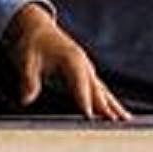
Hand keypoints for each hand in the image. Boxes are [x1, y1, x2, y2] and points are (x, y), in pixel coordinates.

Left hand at [3, 4, 130, 121]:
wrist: (37, 27)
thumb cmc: (32, 44)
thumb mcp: (25, 60)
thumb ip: (28, 80)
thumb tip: (26, 99)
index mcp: (71, 59)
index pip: (80, 83)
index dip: (85, 100)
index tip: (90, 117)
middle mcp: (83, 64)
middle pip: (97, 89)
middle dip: (106, 107)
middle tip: (115, 124)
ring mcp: (87, 69)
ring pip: (103, 90)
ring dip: (114, 106)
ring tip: (126, 121)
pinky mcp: (86, 73)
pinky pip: (101, 90)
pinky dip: (110, 102)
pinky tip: (118, 114)